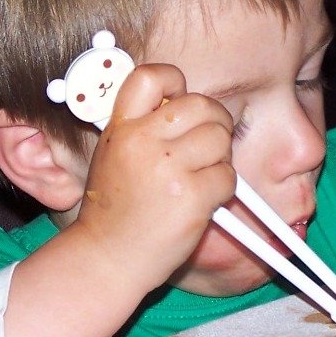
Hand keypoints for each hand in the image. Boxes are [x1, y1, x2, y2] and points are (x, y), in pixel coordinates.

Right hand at [76, 63, 236, 288]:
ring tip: (202, 176)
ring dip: (221, 157)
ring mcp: (169, 169)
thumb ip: (141, 127)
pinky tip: (204, 201)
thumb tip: (181, 103)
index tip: (179, 99)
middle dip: (214, 122)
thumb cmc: (114, 211)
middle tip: (208, 143)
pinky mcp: (192, 197)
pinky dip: (223, 189)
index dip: (175, 81)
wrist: (107, 259)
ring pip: (220, 138)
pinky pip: (228, 176)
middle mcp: (143, 142)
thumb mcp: (112, 155)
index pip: (151, 76)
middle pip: (201, 105)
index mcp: (121, 128)